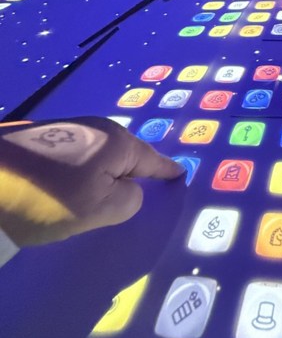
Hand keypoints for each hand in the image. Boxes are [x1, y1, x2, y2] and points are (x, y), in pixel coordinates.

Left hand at [0, 117, 183, 245]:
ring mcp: (68, 128)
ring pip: (101, 155)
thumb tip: (128, 190)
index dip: (166, 170)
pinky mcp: (44, 137)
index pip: (151, 159)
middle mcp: (96, 127)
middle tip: (140, 191)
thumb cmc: (48, 199)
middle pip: (126, 154)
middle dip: (134, 171)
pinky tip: (74, 185)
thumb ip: (130, 200)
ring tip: (103, 195)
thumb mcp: (99, 210)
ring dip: (105, 173)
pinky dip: (84, 171)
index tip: (181, 173)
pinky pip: (80, 155)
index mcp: (116, 141)